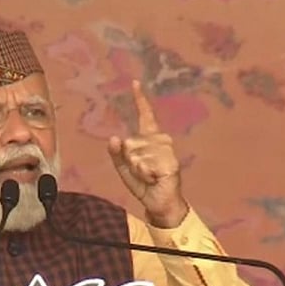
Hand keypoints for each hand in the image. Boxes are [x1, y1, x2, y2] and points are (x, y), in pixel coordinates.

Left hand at [108, 80, 188, 227]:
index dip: (140, 99)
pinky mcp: (171, 163)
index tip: (134, 83)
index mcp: (150, 138)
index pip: (145, 115)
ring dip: (138, 170)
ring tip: (149, 176)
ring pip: (136, 154)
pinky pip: (144, 165)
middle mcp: (161, 139)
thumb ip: (116, 154)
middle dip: (130, 161)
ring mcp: (167, 150)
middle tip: (143, 171)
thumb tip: (113, 137)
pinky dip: (144, 175)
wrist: (159, 203)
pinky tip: (154, 179)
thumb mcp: (124, 168)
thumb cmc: (143, 184)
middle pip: (130, 142)